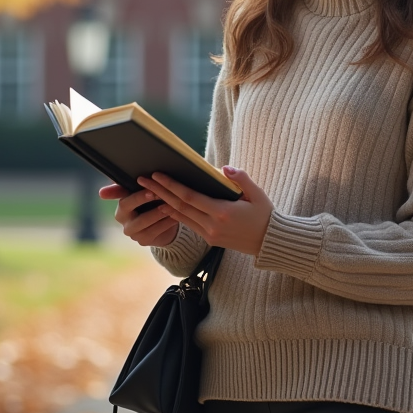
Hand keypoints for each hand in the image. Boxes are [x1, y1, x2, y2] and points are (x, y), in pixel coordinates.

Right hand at [101, 183, 179, 246]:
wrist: (159, 222)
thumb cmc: (148, 202)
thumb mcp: (138, 192)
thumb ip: (124, 187)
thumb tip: (101, 193)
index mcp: (121, 207)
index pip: (125, 200)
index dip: (137, 196)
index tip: (149, 190)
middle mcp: (123, 221)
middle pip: (132, 211)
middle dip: (146, 202)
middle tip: (159, 194)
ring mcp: (132, 233)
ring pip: (145, 223)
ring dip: (159, 213)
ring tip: (171, 205)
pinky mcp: (143, 241)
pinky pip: (155, 231)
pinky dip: (166, 223)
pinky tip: (175, 216)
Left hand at [138, 166, 273, 256]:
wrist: (269, 243)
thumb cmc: (265, 215)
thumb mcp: (258, 194)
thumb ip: (241, 179)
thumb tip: (224, 168)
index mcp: (222, 213)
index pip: (190, 197)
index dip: (172, 186)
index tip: (158, 175)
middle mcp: (212, 226)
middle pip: (179, 206)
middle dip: (159, 191)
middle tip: (142, 179)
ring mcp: (209, 234)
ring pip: (181, 216)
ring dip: (163, 202)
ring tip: (149, 190)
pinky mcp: (209, 239)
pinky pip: (188, 224)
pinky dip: (175, 213)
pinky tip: (165, 204)